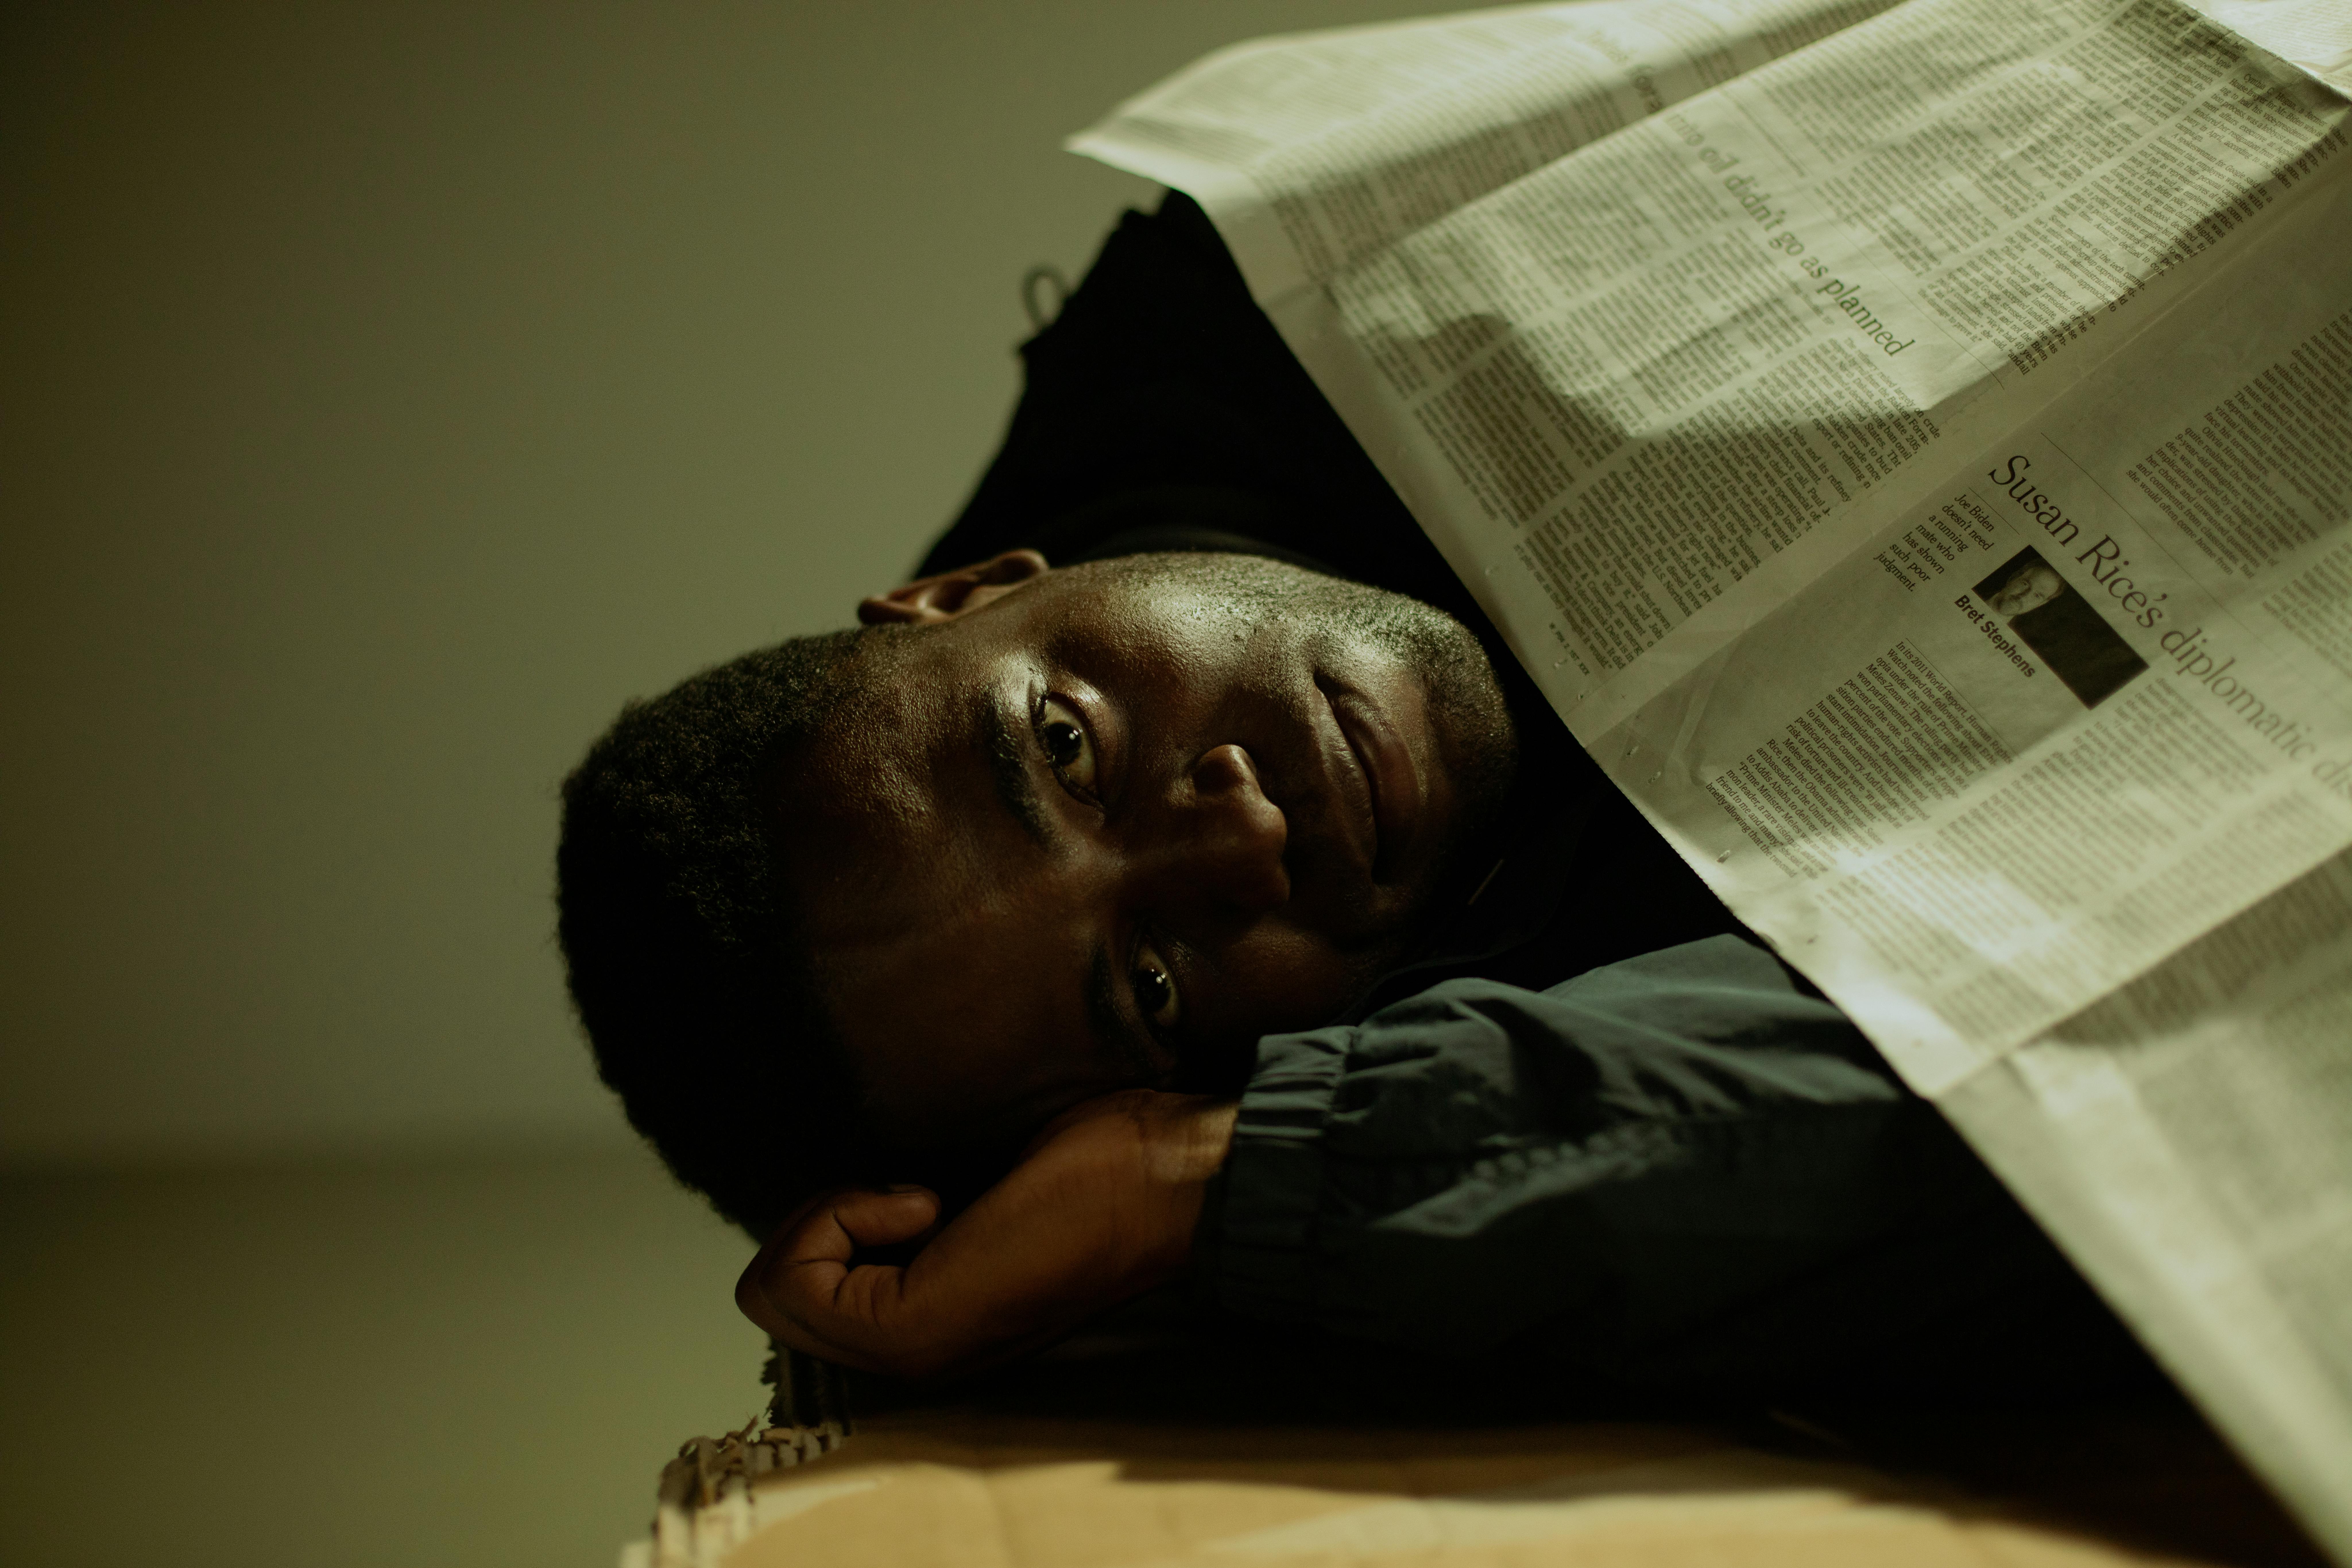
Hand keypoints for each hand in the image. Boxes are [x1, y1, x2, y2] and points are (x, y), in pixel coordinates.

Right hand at [734, 1090, 1237, 1380]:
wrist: (1157, 1178)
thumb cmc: (1091, 1164)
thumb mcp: (969, 1183)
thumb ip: (907, 1205)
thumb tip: (848, 1181)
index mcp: (923, 1319)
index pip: (794, 1293)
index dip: (829, 1223)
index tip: (919, 1194)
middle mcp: (908, 1355)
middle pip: (771, 1299)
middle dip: (815, 1223)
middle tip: (910, 1199)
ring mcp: (905, 1351)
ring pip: (770, 1291)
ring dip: (828, 1217)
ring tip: (922, 1201)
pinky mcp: (908, 1330)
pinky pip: (795, 1281)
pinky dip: (843, 1217)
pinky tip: (927, 1204)